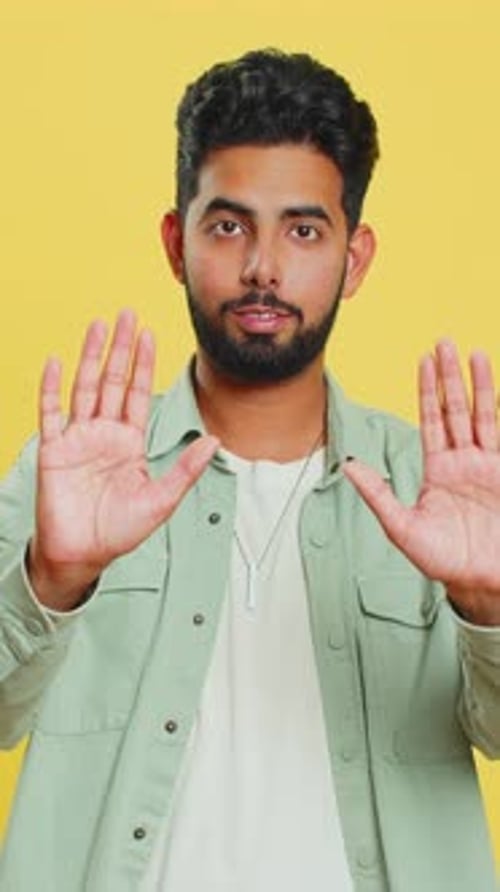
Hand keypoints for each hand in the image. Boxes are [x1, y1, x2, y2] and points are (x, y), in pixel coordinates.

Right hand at [29, 310, 217, 609]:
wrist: (83, 555)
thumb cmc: (120, 531)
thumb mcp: (161, 500)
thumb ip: (186, 470)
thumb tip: (215, 441)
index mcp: (130, 442)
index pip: (139, 394)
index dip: (145, 364)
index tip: (150, 334)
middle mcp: (104, 434)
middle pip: (114, 381)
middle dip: (122, 348)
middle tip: (127, 313)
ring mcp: (78, 439)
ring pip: (84, 387)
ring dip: (91, 356)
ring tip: (98, 326)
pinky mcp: (54, 450)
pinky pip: (51, 412)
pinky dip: (51, 387)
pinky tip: (56, 361)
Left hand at [343, 340, 499, 625]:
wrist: (482, 582)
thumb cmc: (443, 560)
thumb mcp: (402, 528)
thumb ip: (378, 494)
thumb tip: (346, 465)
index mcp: (437, 470)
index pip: (431, 420)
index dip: (427, 390)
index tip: (423, 360)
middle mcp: (463, 462)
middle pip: (455, 409)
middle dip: (449, 377)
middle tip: (444, 341)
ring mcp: (488, 466)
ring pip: (482, 415)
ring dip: (478, 385)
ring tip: (474, 353)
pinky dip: (496, 410)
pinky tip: (493, 388)